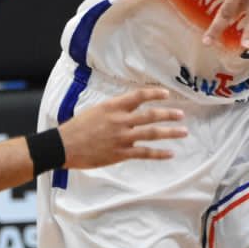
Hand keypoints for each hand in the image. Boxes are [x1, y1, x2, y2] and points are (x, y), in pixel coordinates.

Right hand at [59, 87, 186, 169]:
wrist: (64, 146)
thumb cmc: (76, 128)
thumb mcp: (95, 111)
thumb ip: (114, 110)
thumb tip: (129, 110)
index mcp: (112, 106)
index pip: (139, 96)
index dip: (154, 94)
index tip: (166, 94)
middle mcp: (120, 120)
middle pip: (150, 115)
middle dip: (168, 114)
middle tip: (182, 114)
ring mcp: (121, 137)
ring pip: (151, 133)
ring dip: (170, 132)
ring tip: (184, 132)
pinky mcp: (120, 153)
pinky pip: (144, 153)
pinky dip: (159, 154)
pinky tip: (170, 153)